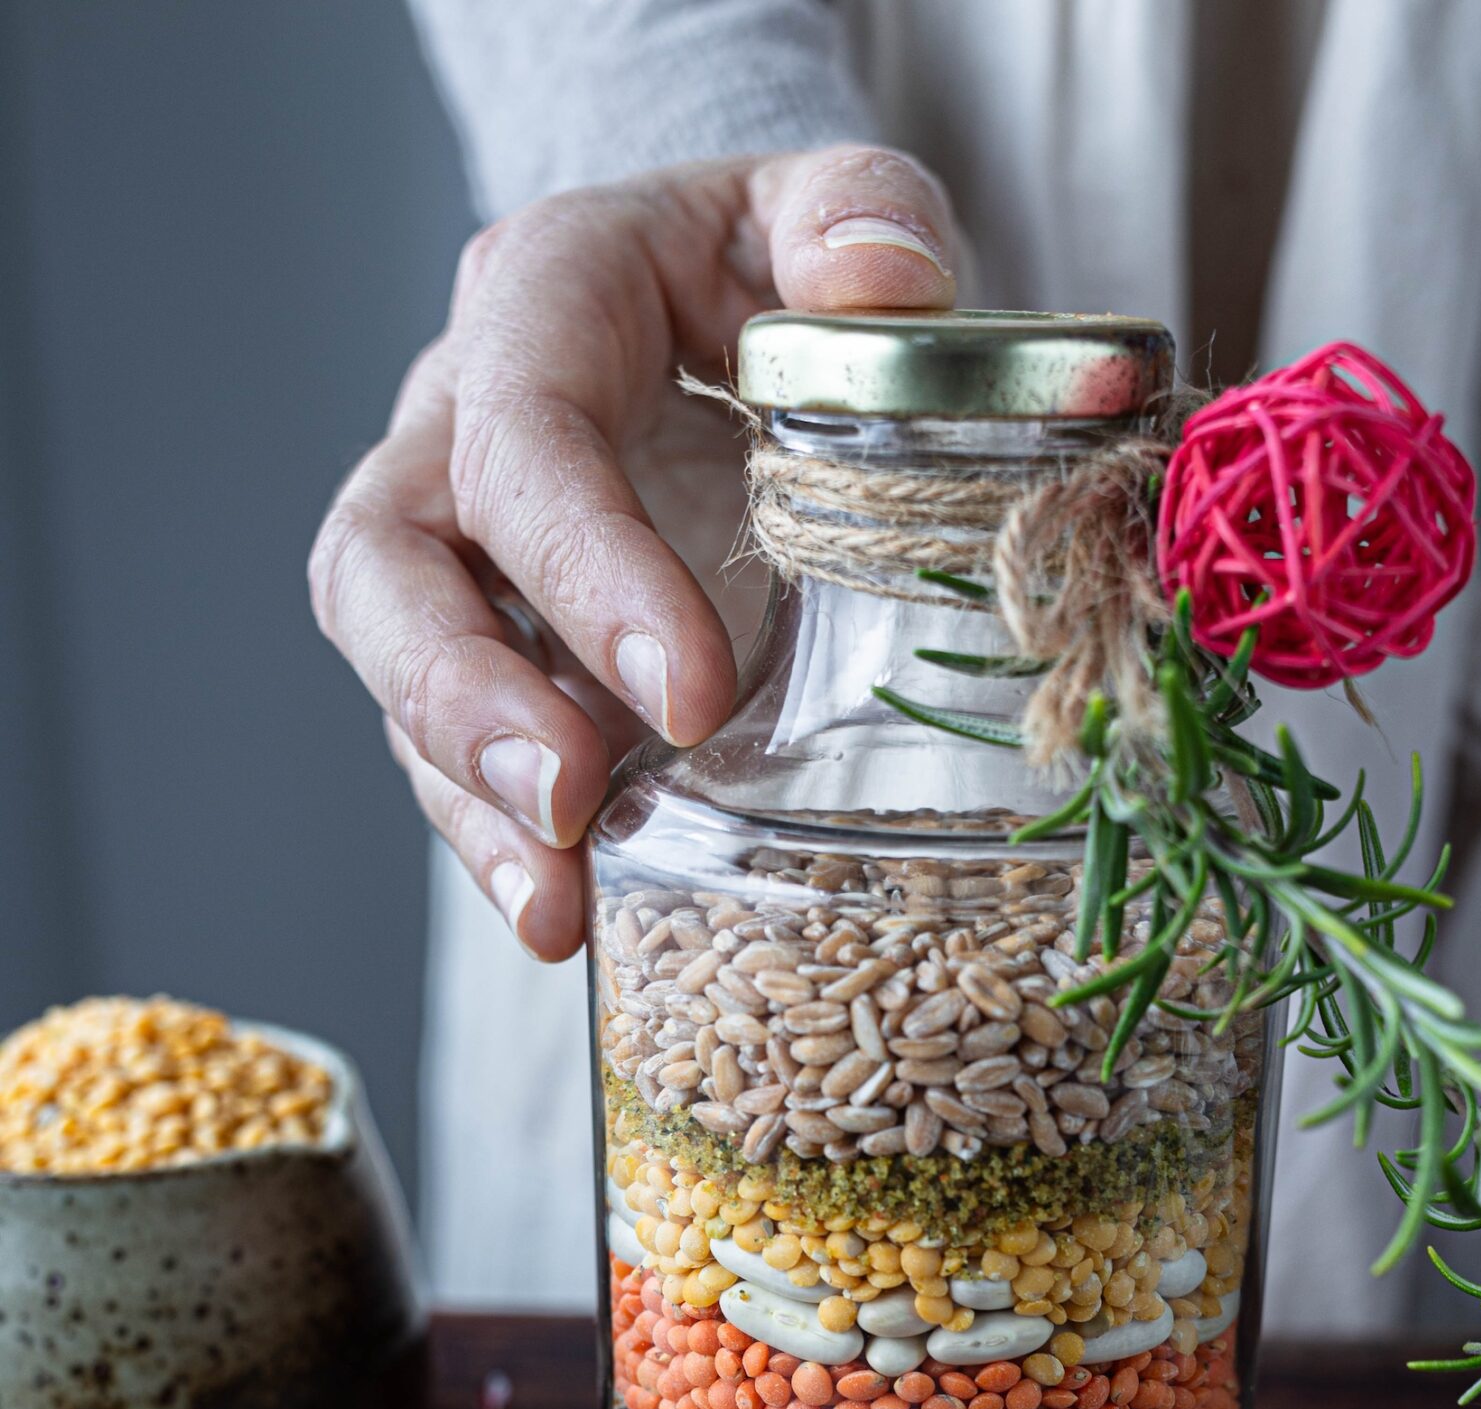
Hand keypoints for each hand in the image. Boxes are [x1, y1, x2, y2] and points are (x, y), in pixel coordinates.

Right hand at [309, 146, 956, 958]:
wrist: (727, 313)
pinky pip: (459, 761)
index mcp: (537, 307)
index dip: (587, 568)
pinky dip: (504, 846)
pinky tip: (565, 920)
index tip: (694, 693)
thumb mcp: (825, 209)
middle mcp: (456, 433)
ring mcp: (461, 561)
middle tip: (566, 801)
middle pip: (387, 567)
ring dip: (471, 804)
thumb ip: (860, 214)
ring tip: (554, 906)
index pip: (521, 436)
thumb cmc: (768, 269)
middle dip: (464, 698)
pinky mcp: (495, 661)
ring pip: (397, 682)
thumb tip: (886, 281)